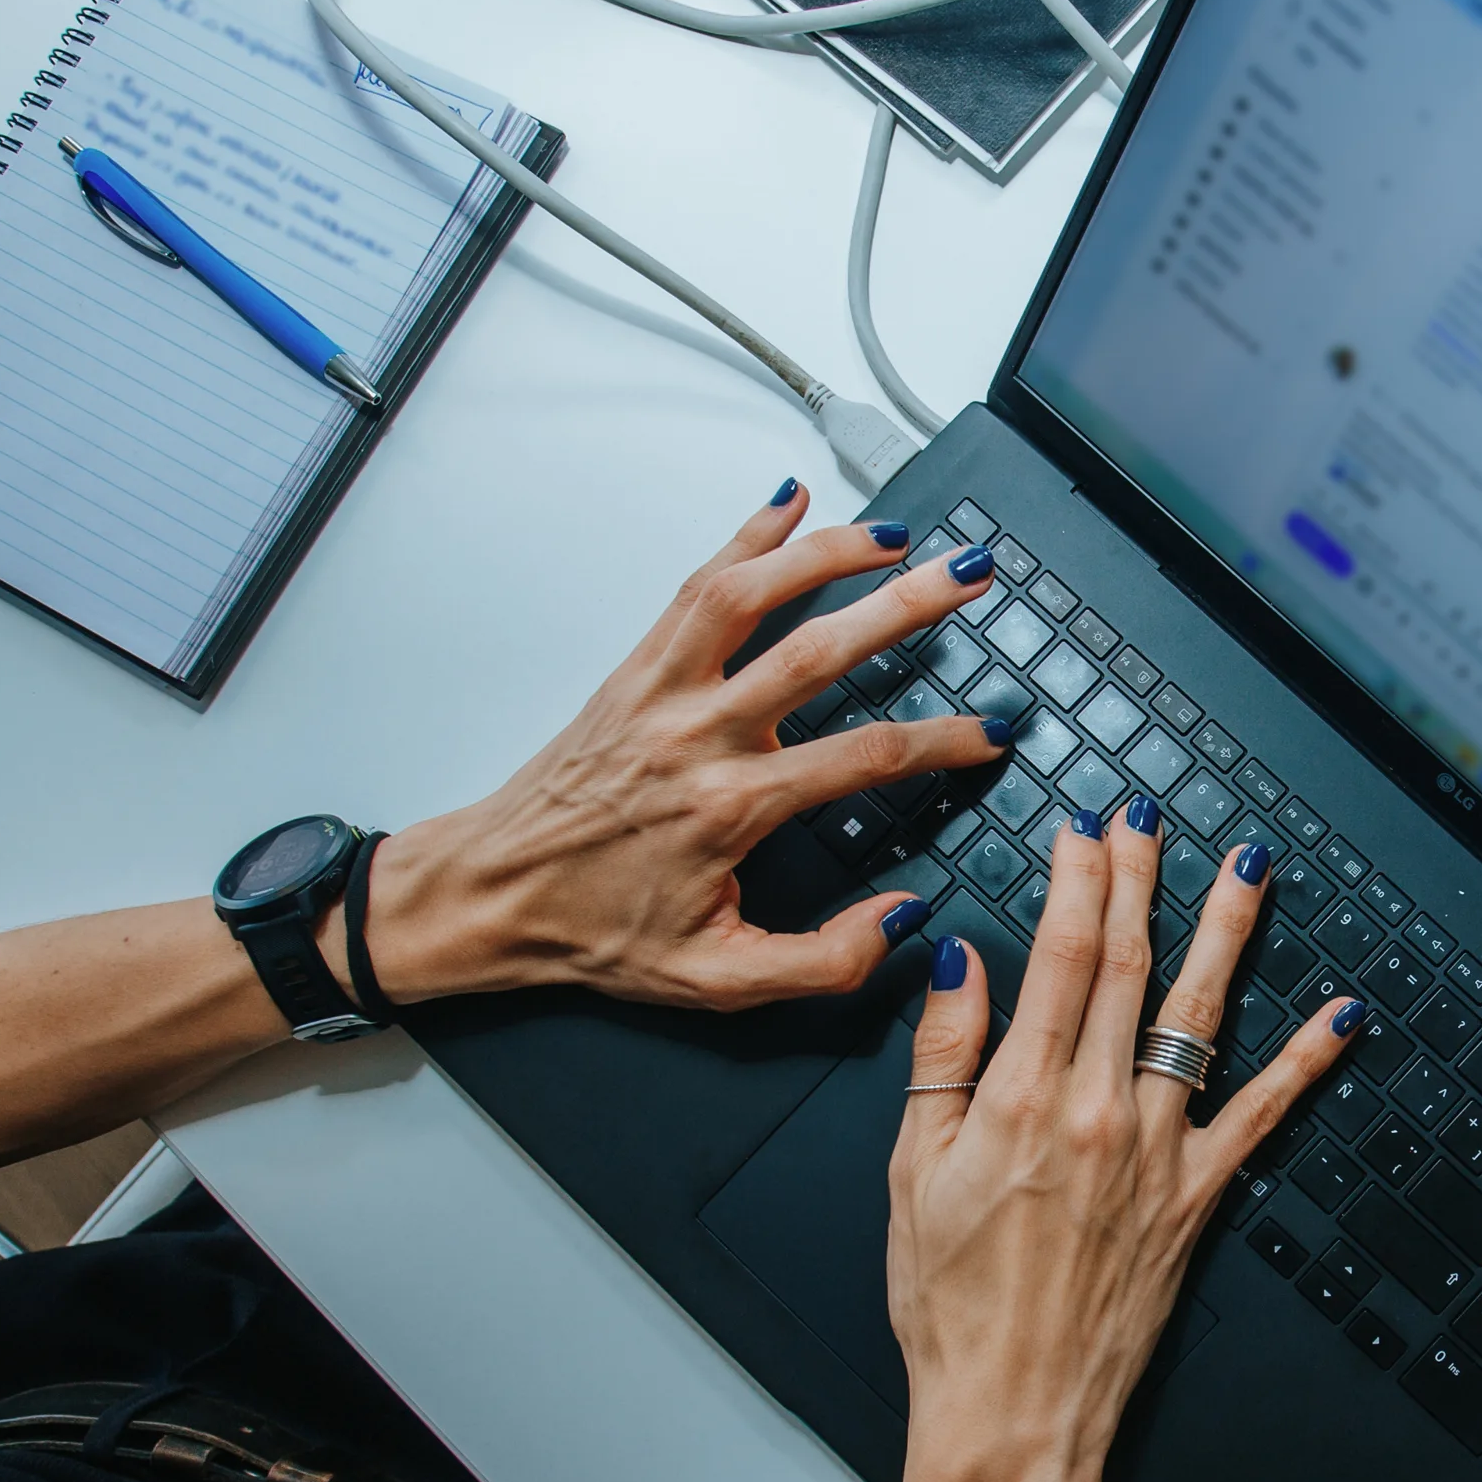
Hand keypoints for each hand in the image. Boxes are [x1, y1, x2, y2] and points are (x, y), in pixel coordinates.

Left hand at [346, 485, 1009, 1009]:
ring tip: (894, 535)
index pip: (865, 758)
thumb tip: (903, 919)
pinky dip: (743, 536)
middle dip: (904, 607)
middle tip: (967, 580)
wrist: (492, 896)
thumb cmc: (596, 932)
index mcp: (729, 808)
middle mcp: (696, 735)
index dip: (942, 741)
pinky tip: (788, 502)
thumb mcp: (718, 980)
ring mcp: (661, 691)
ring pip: (751, 594)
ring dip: (827, 553)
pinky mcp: (633, 670)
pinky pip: (693, 586)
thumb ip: (824, 961)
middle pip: (819, 649)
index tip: (990, 733)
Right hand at [884, 796, 1367, 1481]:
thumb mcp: (909, 1173)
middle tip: (1148, 815)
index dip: (1075, 880)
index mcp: (1020, 1097)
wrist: (1014, 1412)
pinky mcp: (1198, 1198)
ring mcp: (1158, 1151)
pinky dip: (1306, 1062)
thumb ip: (942, 1058)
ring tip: (1249, 865)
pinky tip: (1340, 1017)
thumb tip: (960, 965)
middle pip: (1125, 965)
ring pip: (1197, 1015)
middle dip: (1138, 878)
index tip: (1083, 827)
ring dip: (1225, 931)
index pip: (1055, 957)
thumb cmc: (952, 1308)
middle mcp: (1098, 1110)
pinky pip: (1263, 1116)